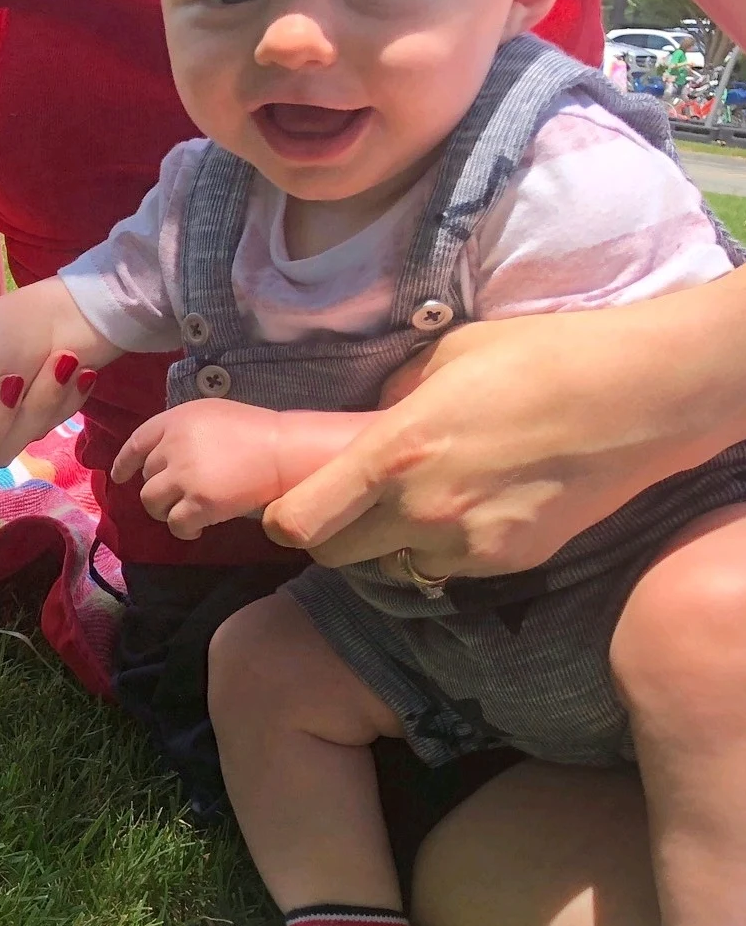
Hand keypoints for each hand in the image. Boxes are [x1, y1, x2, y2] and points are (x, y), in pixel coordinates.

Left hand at [112, 400, 285, 539]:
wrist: (285, 452)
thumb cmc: (256, 433)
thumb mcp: (212, 417)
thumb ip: (184, 433)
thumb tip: (164, 459)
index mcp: (176, 419)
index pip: (137, 442)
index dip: (124, 462)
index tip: (119, 476)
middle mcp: (173, 445)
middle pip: (146, 476)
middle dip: (160, 488)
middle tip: (181, 496)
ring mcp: (184, 475)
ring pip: (152, 502)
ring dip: (166, 510)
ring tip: (187, 511)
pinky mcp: (199, 502)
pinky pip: (175, 524)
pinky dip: (184, 529)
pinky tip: (198, 527)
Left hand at [262, 288, 745, 574]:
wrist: (641, 396)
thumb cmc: (542, 357)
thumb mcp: (445, 358)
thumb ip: (394, 400)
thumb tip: (372, 420)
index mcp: (394, 451)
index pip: (301, 521)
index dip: (285, 519)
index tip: (291, 506)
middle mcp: (421, 508)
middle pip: (334, 556)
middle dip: (333, 536)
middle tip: (352, 508)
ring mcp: (465, 543)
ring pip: (394, 565)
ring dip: (394, 545)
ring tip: (428, 504)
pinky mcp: (507, 563)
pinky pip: (448, 568)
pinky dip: (447, 550)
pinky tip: (478, 509)